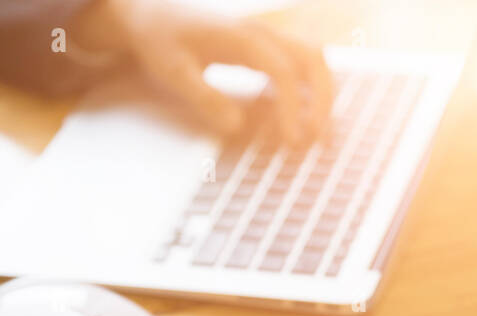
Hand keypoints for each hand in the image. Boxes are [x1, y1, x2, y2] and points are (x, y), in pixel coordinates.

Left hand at [69, 0, 332, 143]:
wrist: (152, 13)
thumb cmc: (161, 41)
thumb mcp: (173, 71)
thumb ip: (204, 97)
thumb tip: (236, 127)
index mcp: (241, 36)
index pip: (282, 70)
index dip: (293, 107)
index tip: (292, 141)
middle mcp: (261, 31)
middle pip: (312, 57)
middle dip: (324, 99)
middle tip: (318, 140)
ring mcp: (266, 35)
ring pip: (312, 57)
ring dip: (323, 93)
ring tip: (317, 134)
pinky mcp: (264, 45)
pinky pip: (299, 63)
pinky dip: (309, 89)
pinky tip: (300, 118)